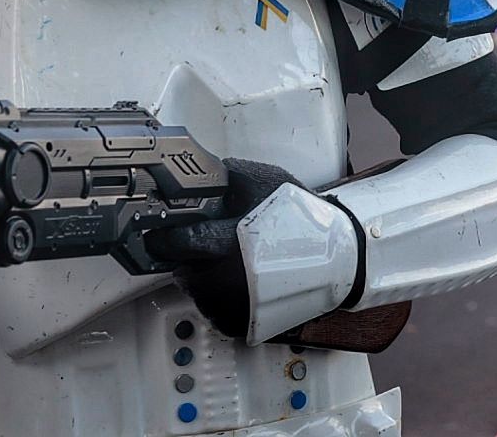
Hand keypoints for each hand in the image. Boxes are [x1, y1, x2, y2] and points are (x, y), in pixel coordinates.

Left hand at [144, 159, 318, 339]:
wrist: (335, 258)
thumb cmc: (301, 221)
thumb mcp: (267, 181)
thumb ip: (229, 176)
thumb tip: (200, 173)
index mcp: (227, 243)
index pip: (177, 241)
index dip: (165, 234)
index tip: (161, 228)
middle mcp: (224, 279)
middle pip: (181, 266)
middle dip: (186, 251)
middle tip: (208, 239)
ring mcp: (229, 306)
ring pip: (193, 288)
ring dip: (200, 272)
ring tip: (229, 258)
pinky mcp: (235, 324)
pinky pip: (209, 308)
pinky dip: (215, 294)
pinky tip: (236, 278)